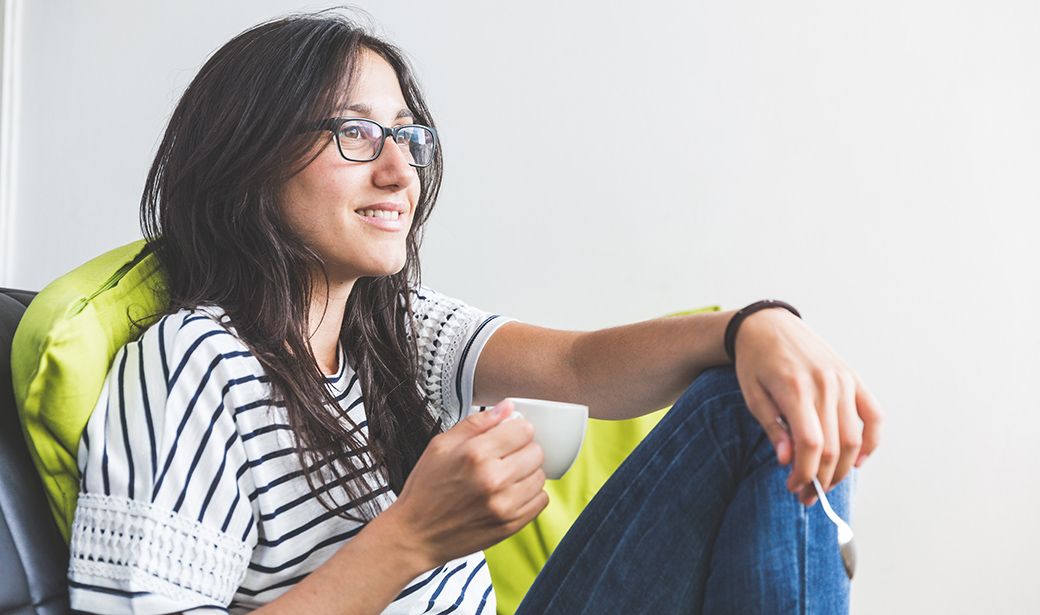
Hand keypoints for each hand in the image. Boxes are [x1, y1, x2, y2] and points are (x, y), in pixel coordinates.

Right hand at [384, 400, 548, 567]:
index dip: (516, 429)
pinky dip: (531, 494)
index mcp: (475, 454)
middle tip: (505, 456)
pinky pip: (541, 500)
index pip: (524, 430)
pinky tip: (511, 493)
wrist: (416, 535)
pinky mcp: (511, 525)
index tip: (507, 436)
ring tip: (507, 476)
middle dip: (523, 449)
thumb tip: (507, 407)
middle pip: (536, 452)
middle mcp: (493, 479)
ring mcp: (504, 504)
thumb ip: (476, 423)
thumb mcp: (440, 446)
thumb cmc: (426, 489)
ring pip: (540, 476)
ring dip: (528, 472)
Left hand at [732, 309, 883, 505]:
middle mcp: (825, 385)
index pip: (810, 444)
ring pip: (854, 438)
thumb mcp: (753, 395)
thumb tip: (788, 461)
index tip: (793, 488)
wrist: (768, 325)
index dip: (805, 473)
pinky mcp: (854, 378)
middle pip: (833, 446)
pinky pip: (873, 416)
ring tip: (825, 484)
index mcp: (795, 389)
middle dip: (821, 478)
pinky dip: (870, 442)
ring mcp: (843, 380)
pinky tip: (856, 461)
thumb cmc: (755, 362)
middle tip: (807, 495)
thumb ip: (773, 428)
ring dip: (842, 469)